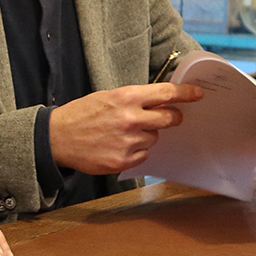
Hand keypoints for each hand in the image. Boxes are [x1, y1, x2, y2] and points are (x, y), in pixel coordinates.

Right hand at [48, 82, 203, 175]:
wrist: (57, 138)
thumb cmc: (82, 114)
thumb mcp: (108, 97)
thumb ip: (135, 99)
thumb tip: (162, 101)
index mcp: (127, 97)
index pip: (167, 94)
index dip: (186, 94)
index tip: (198, 94)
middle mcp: (131, 119)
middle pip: (169, 119)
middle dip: (172, 118)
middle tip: (167, 117)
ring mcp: (128, 142)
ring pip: (154, 138)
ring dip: (146, 135)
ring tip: (122, 133)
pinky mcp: (123, 161)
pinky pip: (144, 155)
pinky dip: (136, 151)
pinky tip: (117, 146)